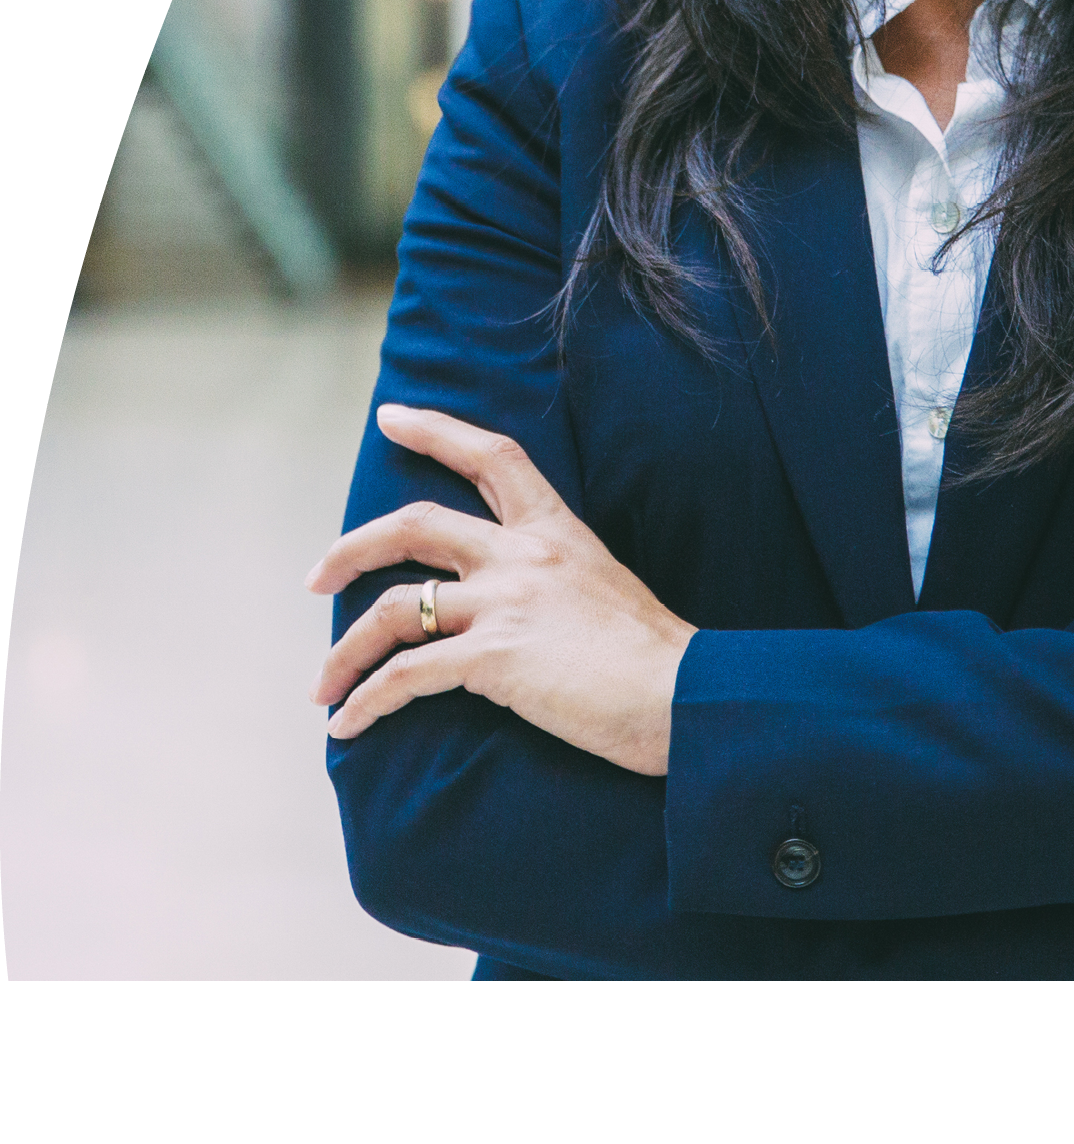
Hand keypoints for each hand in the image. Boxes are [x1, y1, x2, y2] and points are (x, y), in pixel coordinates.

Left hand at [309, 404, 692, 778]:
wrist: (685, 696)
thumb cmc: (655, 659)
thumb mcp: (605, 590)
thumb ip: (555, 584)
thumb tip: (514, 612)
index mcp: (556, 532)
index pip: (492, 458)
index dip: (436, 430)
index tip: (392, 417)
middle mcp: (523, 556)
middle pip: (413, 526)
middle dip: (352, 549)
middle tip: (318, 577)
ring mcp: (505, 602)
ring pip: (391, 609)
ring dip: (344, 651)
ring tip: (323, 688)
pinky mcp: (493, 657)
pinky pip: (405, 675)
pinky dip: (366, 702)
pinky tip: (347, 726)